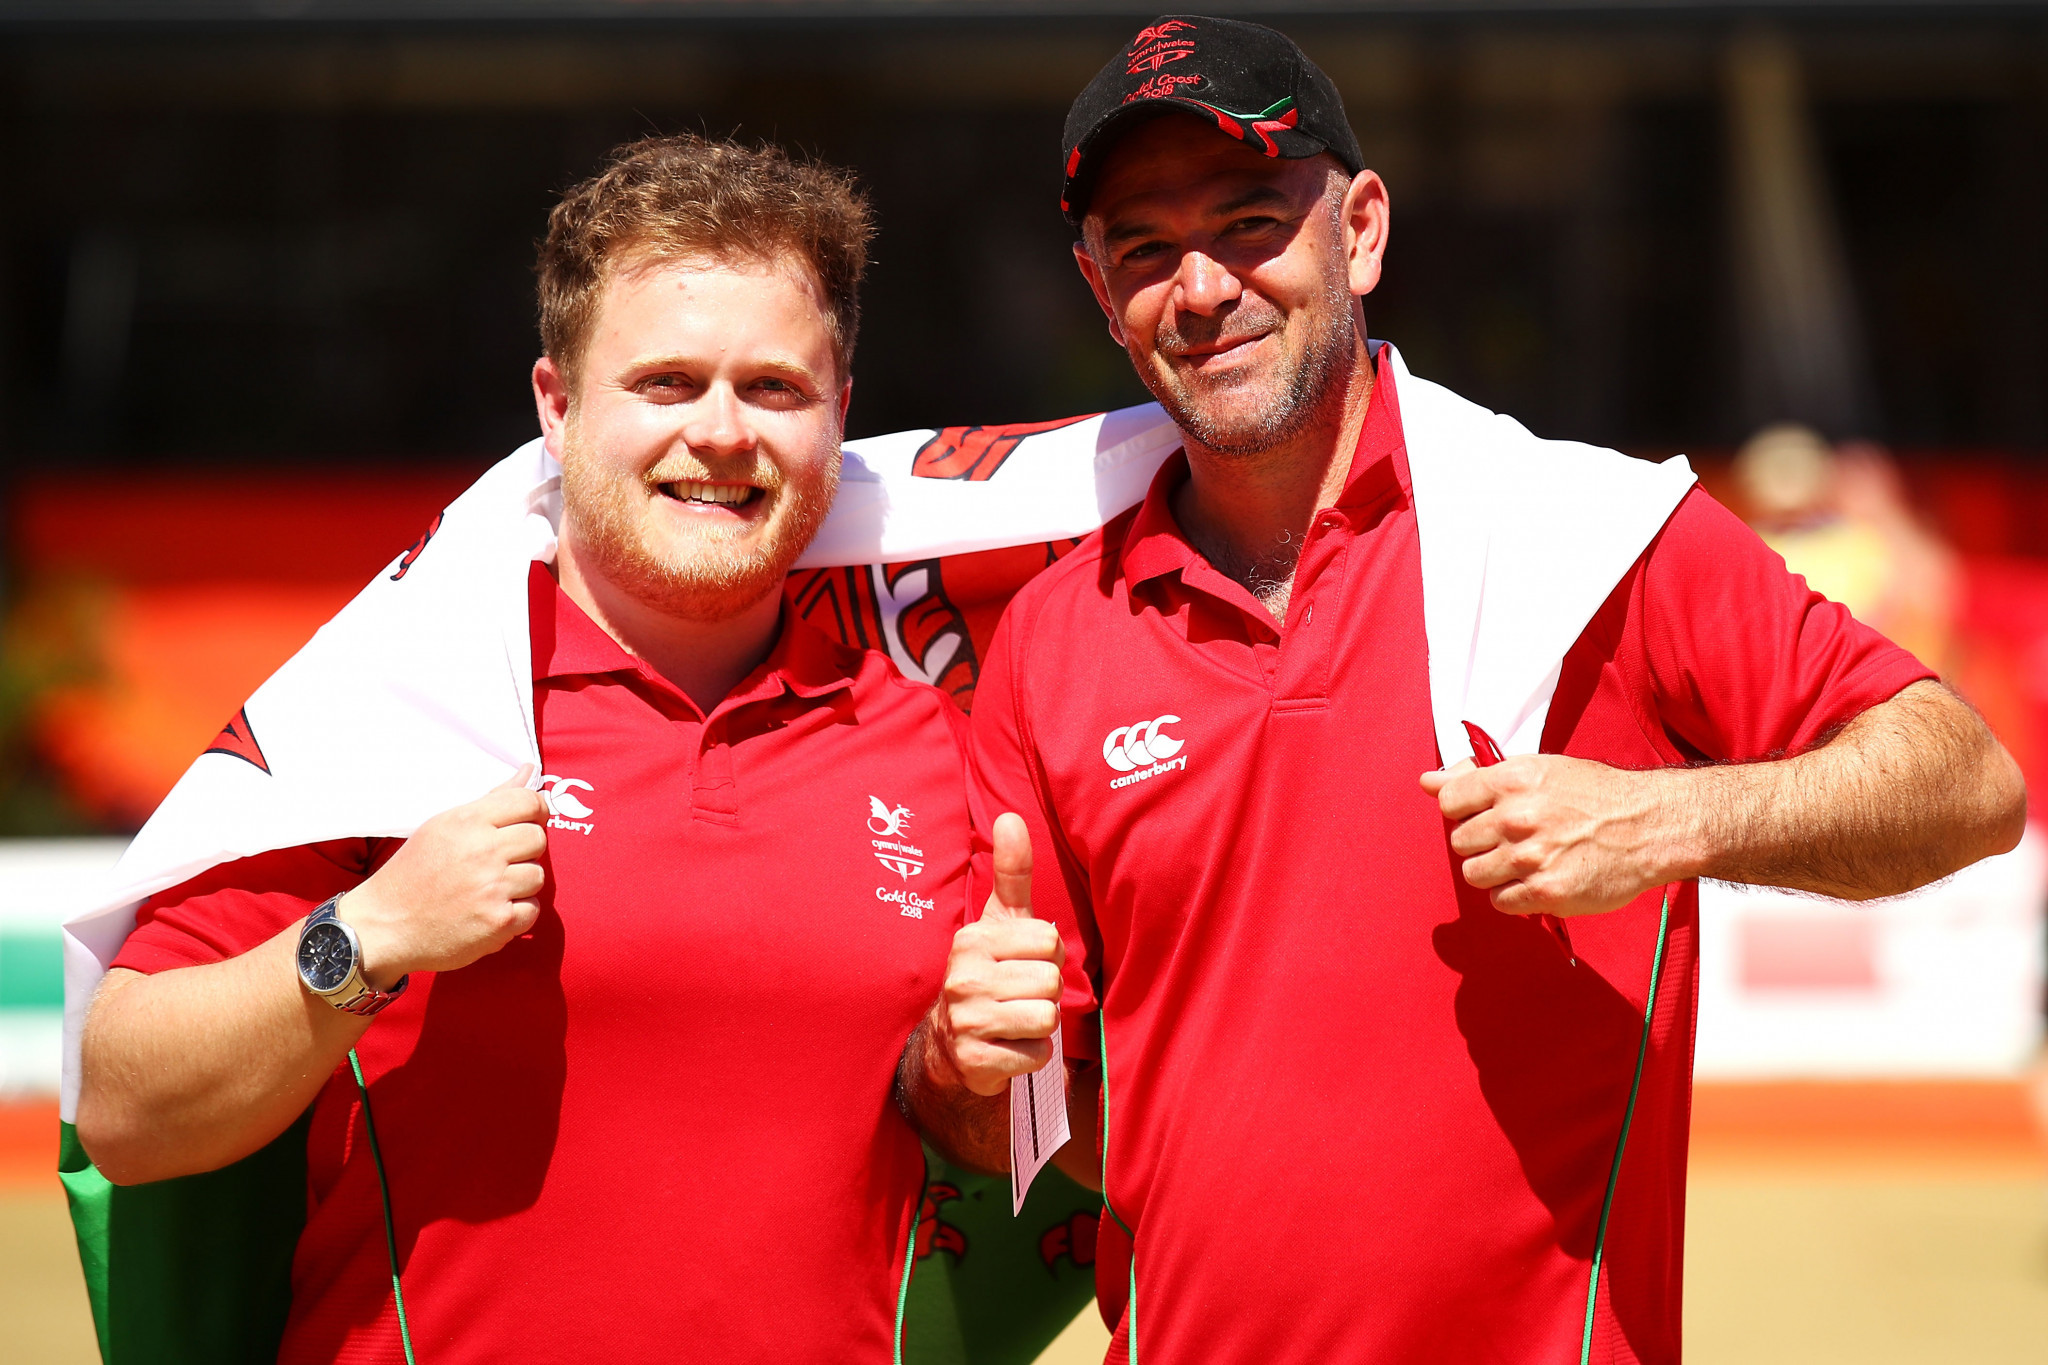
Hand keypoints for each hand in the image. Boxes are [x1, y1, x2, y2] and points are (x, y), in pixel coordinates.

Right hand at [339, 765, 549, 985]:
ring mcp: (492, 888)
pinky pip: (533, 909)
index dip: (536, 810)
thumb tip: (529, 771)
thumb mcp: (444, 826)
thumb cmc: (413, 872)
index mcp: (467, 822)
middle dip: (525, 849)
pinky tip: (488, 910)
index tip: (529, 821)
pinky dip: (516, 913)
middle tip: (499, 861)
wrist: (383, 926)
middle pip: (538, 838)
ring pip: (538, 875)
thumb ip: (492, 799)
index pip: (528, 802)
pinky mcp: (498, 922)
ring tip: (487, 888)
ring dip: (519, 883)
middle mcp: (482, 852)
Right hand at [929, 813, 1065, 1096]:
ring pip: (1047, 1018)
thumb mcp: (1000, 921)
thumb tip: (1011, 817)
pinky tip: (1009, 1046)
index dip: (1048, 954)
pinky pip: (1036, 1055)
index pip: (1050, 940)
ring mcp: (966, 1021)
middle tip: (1020, 994)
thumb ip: (1012, 872)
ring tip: (1015, 1018)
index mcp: (973, 939)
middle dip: (1046, 992)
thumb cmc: (989, 972)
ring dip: (1040, 1024)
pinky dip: (1031, 1055)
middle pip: (1051, 981)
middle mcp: (963, 977)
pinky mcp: (975, 1061)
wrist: (950, 1043)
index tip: (1024, 962)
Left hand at [1420, 754, 1675, 916]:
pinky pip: (1501, 901)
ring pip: (1475, 874)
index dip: (1464, 811)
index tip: (1484, 815)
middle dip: (1482, 844)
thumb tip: (1427, 781)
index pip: (1450, 800)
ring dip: (1496, 872)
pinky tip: (1538, 881)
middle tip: (1515, 840)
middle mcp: (1516, 817)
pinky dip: (1515, 896)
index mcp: (1512, 780)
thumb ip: (1478, 777)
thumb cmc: (1596, 795)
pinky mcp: (1545, 892)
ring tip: (1527, 862)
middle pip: (1460, 842)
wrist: (1651, 826)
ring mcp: (1530, 857)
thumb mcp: (1538, 769)